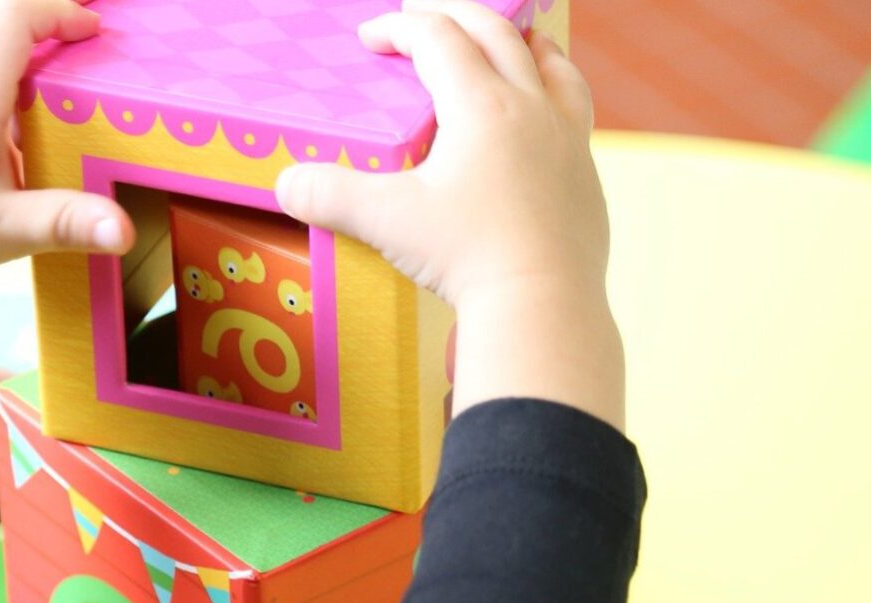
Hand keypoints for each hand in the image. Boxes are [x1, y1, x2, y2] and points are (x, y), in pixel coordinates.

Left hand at [0, 0, 134, 278]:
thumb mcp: (1, 234)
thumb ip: (63, 223)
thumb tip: (120, 231)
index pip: (9, 17)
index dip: (57, 10)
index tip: (91, 33)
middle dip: (44, 20)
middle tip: (84, 47)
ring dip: (18, 45)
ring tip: (54, 86)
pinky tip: (11, 117)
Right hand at [275, 0, 605, 310]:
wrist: (542, 306)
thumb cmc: (468, 258)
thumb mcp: (386, 222)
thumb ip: (329, 195)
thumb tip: (285, 183)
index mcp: (482, 107)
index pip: (439, 39)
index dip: (399, 28)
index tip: (371, 38)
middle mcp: (531, 109)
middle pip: (497, 35)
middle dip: (456, 17)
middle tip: (424, 23)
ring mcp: (567, 141)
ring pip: (552, 65)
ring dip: (523, 42)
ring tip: (511, 40)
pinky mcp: (585, 177)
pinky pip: (574, 113)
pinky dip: (553, 93)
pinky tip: (540, 116)